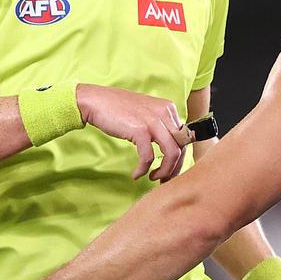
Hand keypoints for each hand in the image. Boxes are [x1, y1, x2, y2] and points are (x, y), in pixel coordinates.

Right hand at [76, 84, 190, 181]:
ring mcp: (153, 121)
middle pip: (181, 147)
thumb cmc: (119, 109)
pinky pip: (148, 157)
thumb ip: (160, 125)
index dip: (180, 157)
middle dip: (175, 168)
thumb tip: (169, 147)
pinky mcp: (140, 130)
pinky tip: (136, 174)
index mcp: (169, 108)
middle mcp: (165, 113)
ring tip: (153, 178)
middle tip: (164, 179)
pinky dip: (143, 169)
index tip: (171, 170)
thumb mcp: (146, 112)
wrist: (97, 100)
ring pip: (171, 154)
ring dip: (164, 171)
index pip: (184, 138)